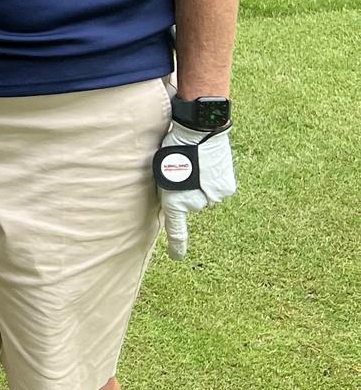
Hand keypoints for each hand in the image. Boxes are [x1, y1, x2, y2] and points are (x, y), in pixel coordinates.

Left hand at [154, 121, 235, 259]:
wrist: (200, 132)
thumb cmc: (175, 145)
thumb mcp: (164, 169)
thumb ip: (171, 187)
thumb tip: (178, 192)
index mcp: (174, 201)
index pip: (176, 230)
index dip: (177, 245)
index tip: (177, 257)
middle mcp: (195, 205)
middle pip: (192, 203)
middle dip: (190, 190)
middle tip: (186, 169)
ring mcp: (212, 199)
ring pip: (207, 195)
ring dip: (204, 183)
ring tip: (198, 164)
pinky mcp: (226, 190)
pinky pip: (218, 189)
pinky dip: (215, 179)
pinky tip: (209, 164)